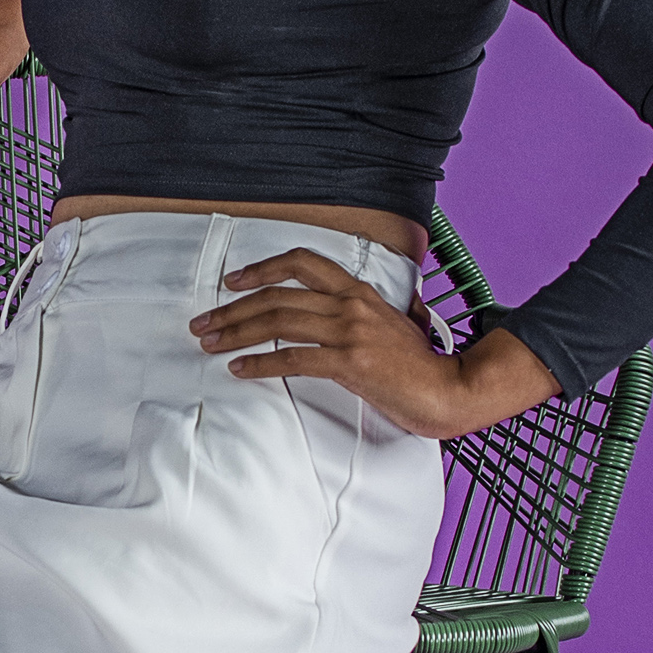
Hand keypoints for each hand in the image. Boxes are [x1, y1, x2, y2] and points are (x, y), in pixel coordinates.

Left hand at [189, 249, 559, 440]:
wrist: (448, 390)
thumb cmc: (420, 366)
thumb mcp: (395, 325)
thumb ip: (370, 312)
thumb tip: (353, 310)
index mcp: (360, 291)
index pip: (303, 262)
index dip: (262, 268)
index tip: (232, 281)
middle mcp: (352, 304)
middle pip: (279, 294)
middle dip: (233, 308)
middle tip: (203, 321)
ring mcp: (351, 331)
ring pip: (279, 321)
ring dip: (237, 332)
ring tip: (210, 343)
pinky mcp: (350, 362)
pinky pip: (293, 358)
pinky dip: (260, 363)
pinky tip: (239, 370)